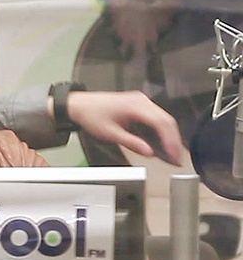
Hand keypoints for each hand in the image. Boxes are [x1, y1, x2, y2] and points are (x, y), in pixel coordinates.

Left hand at [65, 90, 184, 165]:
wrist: (81, 105)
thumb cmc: (92, 116)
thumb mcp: (111, 134)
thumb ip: (132, 143)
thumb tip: (149, 152)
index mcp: (136, 106)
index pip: (161, 123)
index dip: (170, 140)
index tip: (174, 154)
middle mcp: (142, 101)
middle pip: (167, 120)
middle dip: (174, 140)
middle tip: (178, 158)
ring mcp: (142, 102)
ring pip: (164, 118)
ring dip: (170, 136)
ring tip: (173, 154)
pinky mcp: (140, 105)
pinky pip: (156, 117)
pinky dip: (162, 131)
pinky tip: (163, 143)